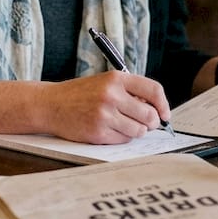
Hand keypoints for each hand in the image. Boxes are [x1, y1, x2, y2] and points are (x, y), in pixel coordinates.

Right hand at [42, 71, 171, 144]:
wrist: (52, 104)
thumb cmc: (81, 94)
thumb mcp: (106, 82)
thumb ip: (130, 91)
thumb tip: (156, 110)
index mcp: (116, 78)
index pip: (153, 90)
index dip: (164, 105)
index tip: (165, 114)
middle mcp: (112, 95)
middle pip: (150, 115)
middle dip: (152, 122)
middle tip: (146, 123)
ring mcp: (104, 115)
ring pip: (139, 130)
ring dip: (136, 131)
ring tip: (123, 124)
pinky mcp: (98, 132)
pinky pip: (124, 140)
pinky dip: (121, 137)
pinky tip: (110, 129)